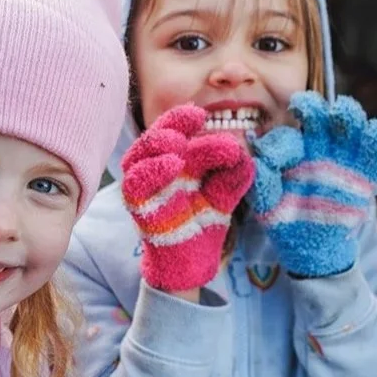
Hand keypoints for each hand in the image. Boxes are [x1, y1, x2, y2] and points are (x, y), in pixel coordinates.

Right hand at [121, 105, 254, 291]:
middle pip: (155, 136)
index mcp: (177, 159)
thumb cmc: (204, 222)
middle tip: (195, 120)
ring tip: (180, 143)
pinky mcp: (139, 206)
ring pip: (138, 154)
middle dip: (173, 123)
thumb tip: (240, 153)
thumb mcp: (225, 193)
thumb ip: (235, 173)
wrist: (194, 261)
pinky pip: (135, 184)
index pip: (174, 130)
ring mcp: (146, 187)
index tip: (200, 115)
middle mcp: (158, 168)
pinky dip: (151, 171)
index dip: (183, 118)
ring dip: (158, 142)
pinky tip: (173, 166)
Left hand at [247, 91, 376, 277]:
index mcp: (297, 146)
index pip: (294, 126)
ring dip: (349, 112)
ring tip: (341, 116)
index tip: (287, 123)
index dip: (294, 119)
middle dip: (319, 107)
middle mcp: (322, 144)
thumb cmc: (286, 221)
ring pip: (353, 121)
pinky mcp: (369, 170)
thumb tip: (257, 162)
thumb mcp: (268, 206)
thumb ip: (262, 184)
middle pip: (325, 112)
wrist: (312, 248)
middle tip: (310, 111)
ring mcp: (347, 155)